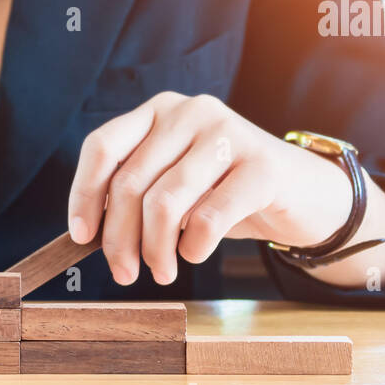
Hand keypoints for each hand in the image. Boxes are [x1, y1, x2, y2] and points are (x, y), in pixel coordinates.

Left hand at [68, 92, 353, 285]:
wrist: (303, 194)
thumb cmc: (226, 193)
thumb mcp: (174, 186)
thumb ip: (135, 196)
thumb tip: (89, 234)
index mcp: (159, 111)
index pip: (103, 147)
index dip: (83, 194)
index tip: (81, 237)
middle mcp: (190, 112)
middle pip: (129, 183)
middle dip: (119, 238)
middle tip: (124, 273)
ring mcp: (227, 133)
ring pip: (165, 202)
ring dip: (155, 250)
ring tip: (162, 272)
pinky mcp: (262, 165)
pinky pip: (208, 218)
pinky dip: (193, 247)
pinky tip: (195, 254)